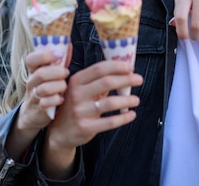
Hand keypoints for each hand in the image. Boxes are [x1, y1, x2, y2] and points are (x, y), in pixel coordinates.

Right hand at [21, 45, 71, 128]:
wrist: (34, 112)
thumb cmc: (47, 87)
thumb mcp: (51, 73)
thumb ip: (60, 60)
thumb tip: (69, 44)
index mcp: (33, 70)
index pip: (31, 59)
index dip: (44, 55)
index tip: (59, 54)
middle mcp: (31, 82)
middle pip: (40, 74)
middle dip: (57, 72)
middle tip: (66, 72)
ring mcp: (34, 95)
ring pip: (44, 89)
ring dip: (58, 86)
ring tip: (64, 86)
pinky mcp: (39, 108)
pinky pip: (46, 103)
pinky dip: (56, 100)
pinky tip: (61, 99)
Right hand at [40, 60, 142, 178]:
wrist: (59, 131)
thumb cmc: (74, 106)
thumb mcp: (78, 89)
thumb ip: (95, 80)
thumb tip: (122, 71)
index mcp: (76, 81)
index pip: (99, 69)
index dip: (116, 66)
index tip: (130, 66)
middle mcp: (76, 94)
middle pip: (106, 82)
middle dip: (126, 79)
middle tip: (139, 79)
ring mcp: (80, 111)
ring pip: (110, 103)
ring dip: (127, 99)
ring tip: (136, 99)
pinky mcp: (85, 127)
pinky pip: (109, 122)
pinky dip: (123, 118)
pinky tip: (131, 114)